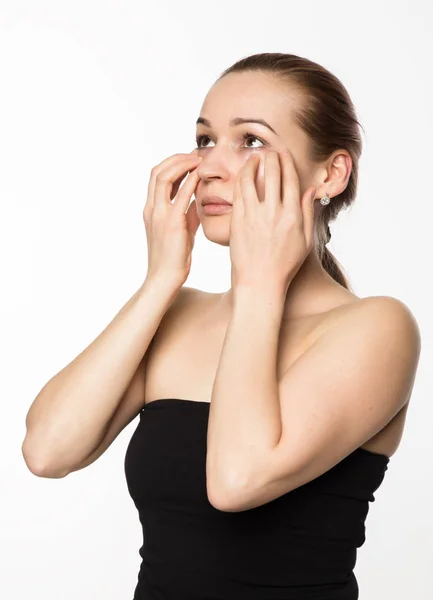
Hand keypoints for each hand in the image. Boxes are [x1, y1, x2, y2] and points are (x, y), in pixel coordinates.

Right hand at [143, 151, 202, 286]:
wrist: (164, 278)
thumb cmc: (174, 259)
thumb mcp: (181, 231)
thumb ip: (187, 214)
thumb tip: (198, 201)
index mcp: (151, 210)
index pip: (156, 177)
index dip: (171, 164)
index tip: (188, 159)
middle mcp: (152, 209)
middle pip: (157, 171)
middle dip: (176, 158)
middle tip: (194, 154)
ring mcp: (159, 215)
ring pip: (164, 177)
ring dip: (182, 164)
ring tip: (197, 160)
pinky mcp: (172, 223)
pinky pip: (181, 195)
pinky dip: (191, 181)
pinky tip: (202, 175)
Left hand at [229, 150, 316, 293]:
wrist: (259, 282)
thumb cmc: (284, 265)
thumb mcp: (304, 241)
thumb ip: (308, 213)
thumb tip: (311, 190)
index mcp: (293, 216)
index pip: (291, 179)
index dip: (287, 162)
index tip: (284, 153)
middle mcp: (274, 213)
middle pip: (272, 174)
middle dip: (271, 157)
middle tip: (269, 151)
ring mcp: (254, 217)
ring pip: (250, 179)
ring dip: (251, 164)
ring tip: (253, 159)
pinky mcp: (237, 222)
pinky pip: (237, 194)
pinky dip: (239, 180)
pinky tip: (241, 176)